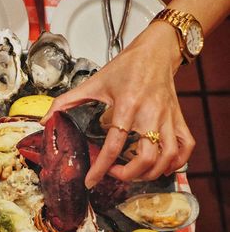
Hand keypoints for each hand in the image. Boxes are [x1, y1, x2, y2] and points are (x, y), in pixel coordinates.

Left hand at [43, 23, 195, 187]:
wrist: (157, 51)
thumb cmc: (127, 66)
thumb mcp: (94, 82)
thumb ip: (66, 101)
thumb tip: (46, 119)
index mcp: (127, 105)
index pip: (114, 145)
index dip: (101, 168)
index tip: (90, 181)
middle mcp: (150, 114)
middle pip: (147, 157)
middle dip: (129, 174)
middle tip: (115, 174)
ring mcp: (168, 118)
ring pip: (169, 157)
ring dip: (152, 173)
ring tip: (136, 173)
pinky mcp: (179, 119)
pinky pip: (185, 148)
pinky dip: (176, 163)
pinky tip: (162, 166)